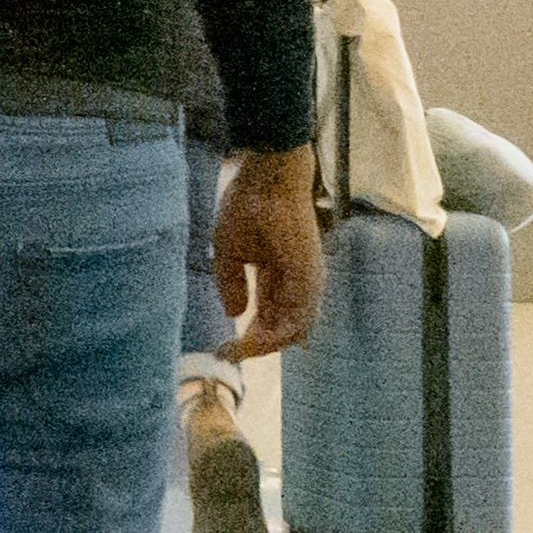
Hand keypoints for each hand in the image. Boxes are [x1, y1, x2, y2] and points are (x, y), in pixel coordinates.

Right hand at [212, 144, 325, 362]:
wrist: (268, 179)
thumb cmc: (248, 205)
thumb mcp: (229, 250)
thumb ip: (231, 283)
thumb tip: (234, 313)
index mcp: (279, 276)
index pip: (269, 316)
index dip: (248, 336)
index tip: (223, 348)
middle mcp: (298, 283)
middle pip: (285, 329)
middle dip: (256, 347)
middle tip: (229, 353)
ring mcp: (306, 282)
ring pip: (296, 331)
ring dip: (266, 346)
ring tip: (238, 349)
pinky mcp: (308, 278)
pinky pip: (300, 319)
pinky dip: (277, 335)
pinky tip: (252, 339)